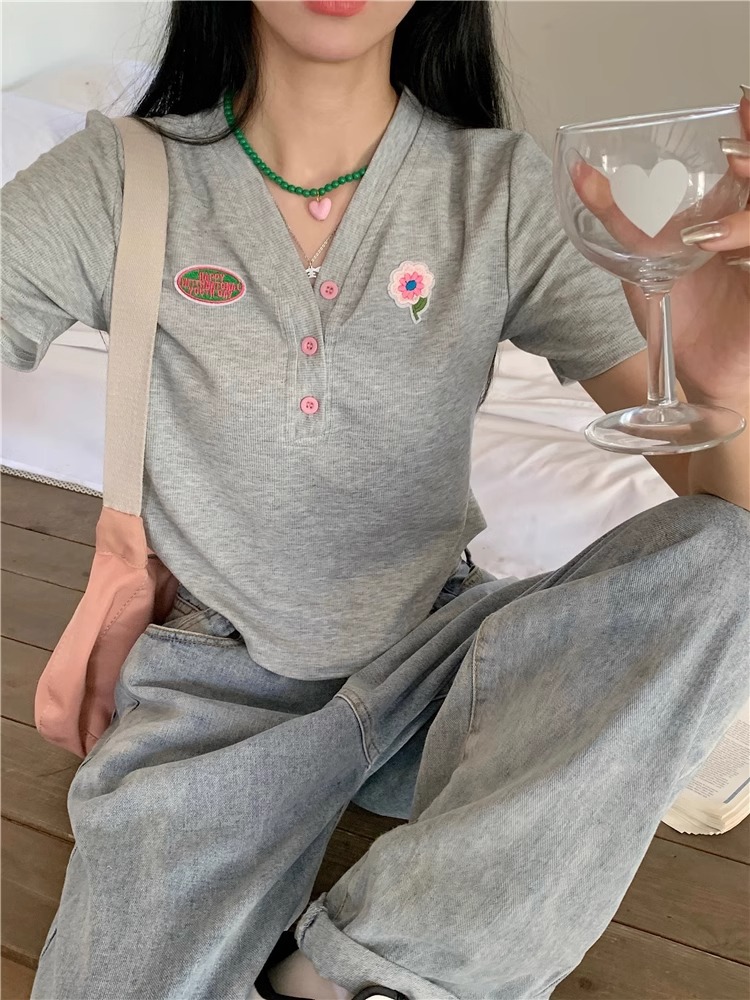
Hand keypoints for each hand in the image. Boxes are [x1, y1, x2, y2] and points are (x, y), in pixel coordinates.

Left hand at [571, 88, 749, 404]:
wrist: (697, 375)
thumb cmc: (681, 317)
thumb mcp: (643, 263)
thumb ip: (620, 219)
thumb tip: (580, 172)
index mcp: (737, 215)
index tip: (741, 99)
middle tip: (733, 150)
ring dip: (745, 221)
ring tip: (703, 234)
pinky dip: (749, 245)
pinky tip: (721, 254)